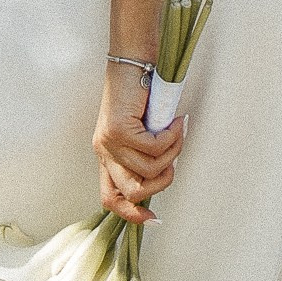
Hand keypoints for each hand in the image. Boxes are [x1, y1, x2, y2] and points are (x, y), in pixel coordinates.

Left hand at [94, 65, 182, 222]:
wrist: (132, 62)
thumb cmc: (139, 94)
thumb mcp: (140, 130)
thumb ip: (144, 153)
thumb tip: (163, 173)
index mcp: (106, 157)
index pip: (110, 198)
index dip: (130, 214)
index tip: (153, 218)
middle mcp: (104, 152)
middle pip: (132, 192)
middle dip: (162, 182)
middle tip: (175, 161)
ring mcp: (109, 142)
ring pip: (149, 170)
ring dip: (172, 153)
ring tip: (177, 133)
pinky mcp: (119, 130)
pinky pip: (154, 148)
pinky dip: (172, 137)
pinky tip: (176, 122)